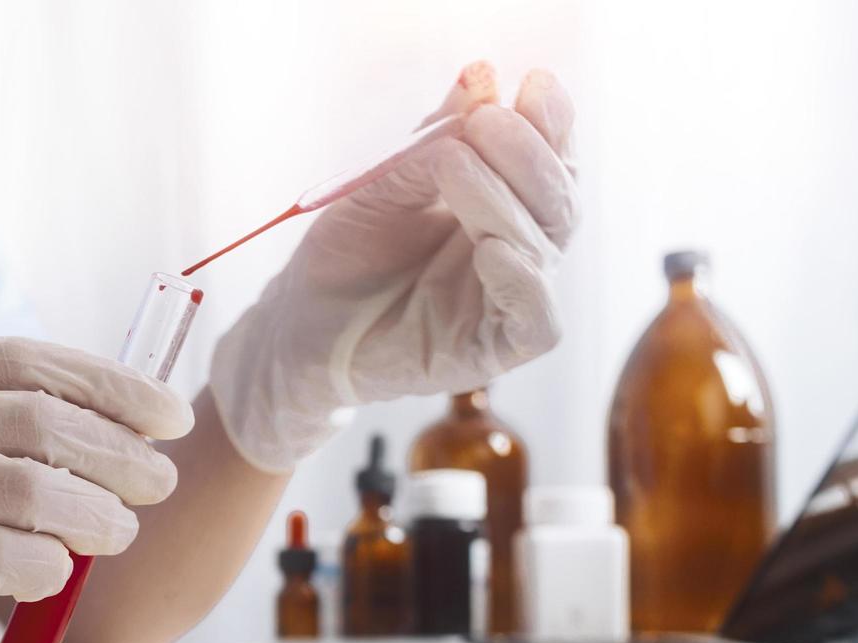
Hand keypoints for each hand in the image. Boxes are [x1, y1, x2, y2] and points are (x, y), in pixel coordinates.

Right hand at [0, 332, 192, 642]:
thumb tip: (110, 438)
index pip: (35, 360)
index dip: (114, 387)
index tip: (167, 415)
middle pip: (46, 422)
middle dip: (120, 455)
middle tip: (159, 483)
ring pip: (36, 488)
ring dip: (96, 515)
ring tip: (117, 532)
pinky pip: (8, 553)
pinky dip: (48, 568)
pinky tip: (54, 576)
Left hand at [209, 62, 577, 471]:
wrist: (299, 324)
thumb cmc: (345, 254)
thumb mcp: (383, 183)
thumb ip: (434, 139)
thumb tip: (479, 76)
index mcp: (503, 207)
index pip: (551, 162)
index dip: (550, 124)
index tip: (531, 82)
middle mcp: (518, 251)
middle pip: (558, 200)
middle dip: (528, 155)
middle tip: (487, 119)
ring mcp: (508, 302)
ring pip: (543, 247)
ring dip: (503, 200)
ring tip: (456, 162)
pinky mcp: (493, 351)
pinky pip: (535, 319)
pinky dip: (521, 281)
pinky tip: (492, 246)